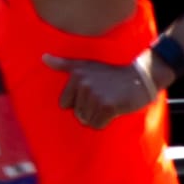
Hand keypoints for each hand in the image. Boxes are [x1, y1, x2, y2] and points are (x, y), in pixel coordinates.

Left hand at [44, 49, 163, 128]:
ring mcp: (95, 95)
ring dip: (98, 116)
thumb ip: (64, 64)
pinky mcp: (107, 106)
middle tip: (103, 97)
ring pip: (87, 120)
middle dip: (89, 110)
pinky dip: (105, 121)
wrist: (140, 78)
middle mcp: (83, 84)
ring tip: (108, 102)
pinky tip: (114, 109)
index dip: (78, 103)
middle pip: (77, 114)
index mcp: (76, 75)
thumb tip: (43, 58)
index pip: (64, 104)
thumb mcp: (86, 65)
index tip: (92, 92)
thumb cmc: (111, 74)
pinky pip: (97, 125)